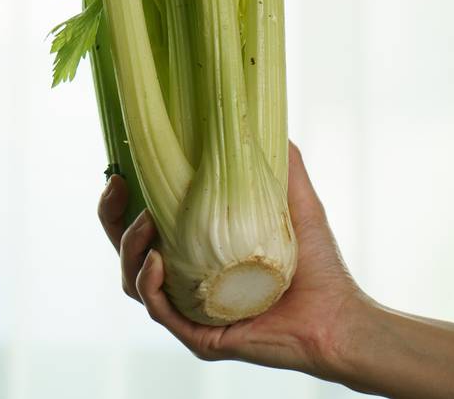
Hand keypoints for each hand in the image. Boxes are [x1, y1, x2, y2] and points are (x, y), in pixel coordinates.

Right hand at [97, 143, 369, 378]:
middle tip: (117, 189)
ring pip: (133, 281)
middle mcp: (185, 284)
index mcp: (194, 255)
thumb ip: (279, 164)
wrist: (342, 318)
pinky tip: (155, 260)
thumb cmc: (320, 267)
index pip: (141, 227)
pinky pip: (160, 311)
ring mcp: (189, 313)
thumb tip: (261, 117)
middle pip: (125, 252)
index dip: (121, 202)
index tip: (120, 171)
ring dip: (129, 248)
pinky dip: (149, 284)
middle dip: (112, 219)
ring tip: (147, 222)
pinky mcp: (200, 337)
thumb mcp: (295, 203)